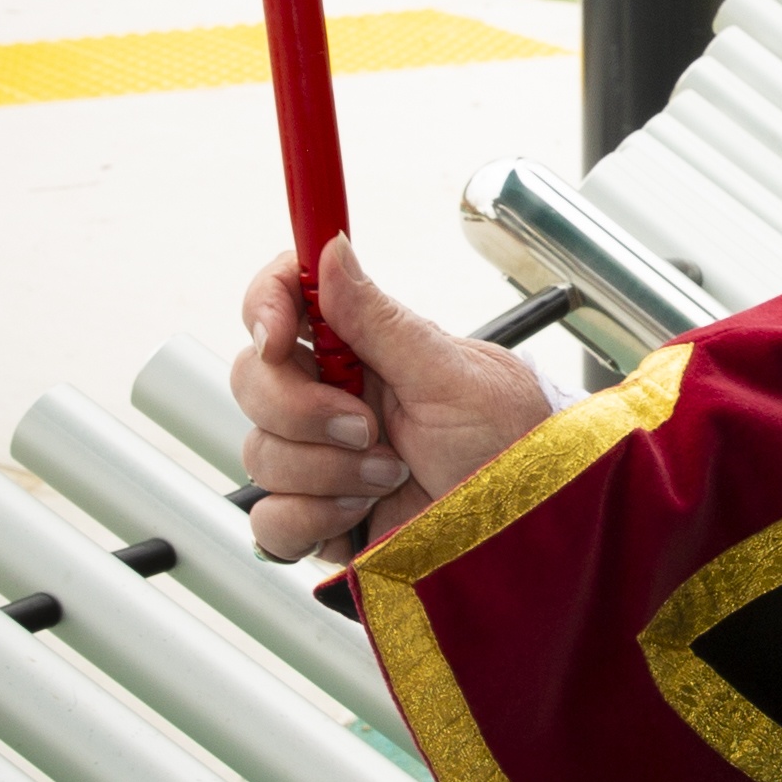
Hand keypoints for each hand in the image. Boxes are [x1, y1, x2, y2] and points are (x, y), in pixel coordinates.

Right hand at [230, 238, 549, 564]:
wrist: (526, 532)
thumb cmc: (511, 445)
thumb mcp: (453, 377)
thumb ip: (382, 321)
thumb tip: (332, 249)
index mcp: (363, 349)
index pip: (285, 300)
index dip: (266, 306)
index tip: (280, 337)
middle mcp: (333, 398)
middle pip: (254, 379)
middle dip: (301, 411)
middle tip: (368, 429)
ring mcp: (321, 460)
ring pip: (261, 452)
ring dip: (328, 472)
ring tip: (391, 477)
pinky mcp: (318, 518)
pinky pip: (270, 520)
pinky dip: (313, 520)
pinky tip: (363, 517)